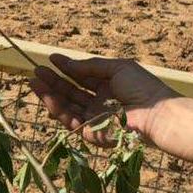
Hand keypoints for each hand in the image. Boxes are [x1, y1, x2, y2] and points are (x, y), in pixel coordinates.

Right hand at [29, 53, 177, 145]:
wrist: (159, 114)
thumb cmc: (144, 88)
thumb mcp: (116, 68)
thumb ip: (89, 67)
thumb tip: (65, 63)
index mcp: (108, 87)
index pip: (81, 77)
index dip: (66, 68)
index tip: (51, 59)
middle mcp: (100, 103)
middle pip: (71, 92)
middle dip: (53, 81)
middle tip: (36, 70)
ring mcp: (96, 119)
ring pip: (67, 107)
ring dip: (49, 95)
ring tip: (34, 82)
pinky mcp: (93, 134)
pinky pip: (71, 121)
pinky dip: (57, 109)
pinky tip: (47, 97)